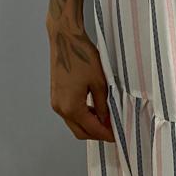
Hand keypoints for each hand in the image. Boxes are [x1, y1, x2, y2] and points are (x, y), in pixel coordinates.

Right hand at [46, 22, 114, 141]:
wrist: (65, 40)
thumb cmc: (82, 57)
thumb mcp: (100, 82)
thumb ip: (103, 105)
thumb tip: (107, 120)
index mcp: (71, 107)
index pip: (92, 129)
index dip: (106, 134)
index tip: (118, 136)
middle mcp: (61, 109)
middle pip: (80, 132)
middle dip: (98, 133)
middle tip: (114, 130)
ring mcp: (56, 103)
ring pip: (74, 124)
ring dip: (90, 125)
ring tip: (107, 119)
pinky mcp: (56, 96)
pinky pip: (70, 114)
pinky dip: (82, 116)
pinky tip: (95, 110)